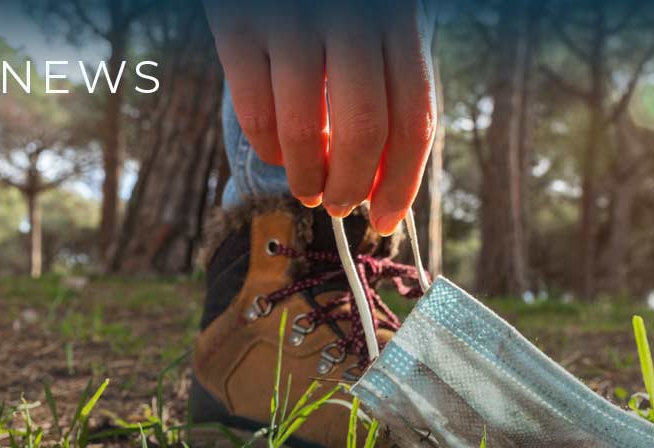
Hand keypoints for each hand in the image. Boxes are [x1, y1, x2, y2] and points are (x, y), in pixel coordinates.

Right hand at [204, 0, 435, 234]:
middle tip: (339, 207)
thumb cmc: (334, 0)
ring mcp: (291, 22)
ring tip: (307, 189)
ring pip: (303, 129)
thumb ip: (384, 84)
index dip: (403, 181)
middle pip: (364, 130)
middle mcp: (351, 18)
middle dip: (350, 186)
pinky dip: (266, 148)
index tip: (388, 219)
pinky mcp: (239, 28)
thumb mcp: (374, 20)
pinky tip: (275, 154)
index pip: (414, 117)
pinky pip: (253, 110)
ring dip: (305, 176)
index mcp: (397, 19)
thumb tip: (378, 178)